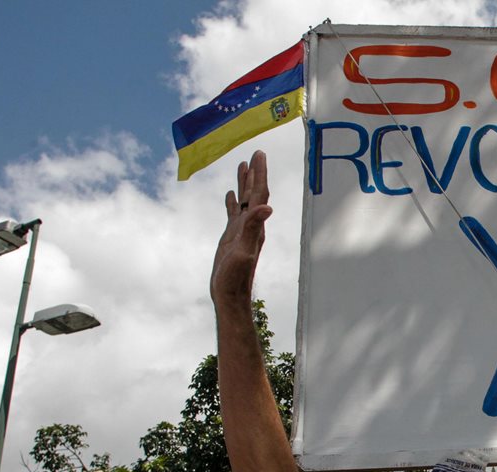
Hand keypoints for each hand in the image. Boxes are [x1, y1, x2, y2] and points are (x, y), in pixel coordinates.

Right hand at [210, 150, 272, 304]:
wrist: (229, 294)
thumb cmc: (235, 276)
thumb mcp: (243, 250)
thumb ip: (253, 228)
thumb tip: (267, 207)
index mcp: (255, 225)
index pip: (259, 193)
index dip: (260, 174)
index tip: (260, 154)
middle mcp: (251, 225)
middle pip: (254, 193)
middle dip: (255, 173)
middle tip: (256, 153)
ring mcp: (241, 230)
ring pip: (244, 200)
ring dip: (244, 183)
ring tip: (243, 165)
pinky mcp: (232, 236)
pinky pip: (233, 213)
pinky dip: (233, 201)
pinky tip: (231, 193)